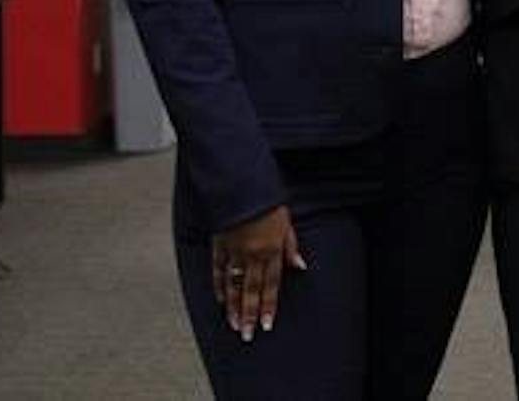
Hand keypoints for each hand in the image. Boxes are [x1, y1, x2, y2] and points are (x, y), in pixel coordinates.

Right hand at [211, 205, 307, 341]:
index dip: (268, 306)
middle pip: (251, 290)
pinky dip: (220, 287)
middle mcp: (252, 253)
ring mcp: (234, 251)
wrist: (239, 183)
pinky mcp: (219, 245)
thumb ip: (291, 247)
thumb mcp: (286, 221)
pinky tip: (222, 300)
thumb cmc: (266, 200)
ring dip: (234, 307)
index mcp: (271, 248)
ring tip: (235, 325)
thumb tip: (300, 267)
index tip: (266, 324)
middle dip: (250, 314)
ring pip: (234, 285)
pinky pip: (218, 271)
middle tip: (248, 334)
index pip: (271, 284)